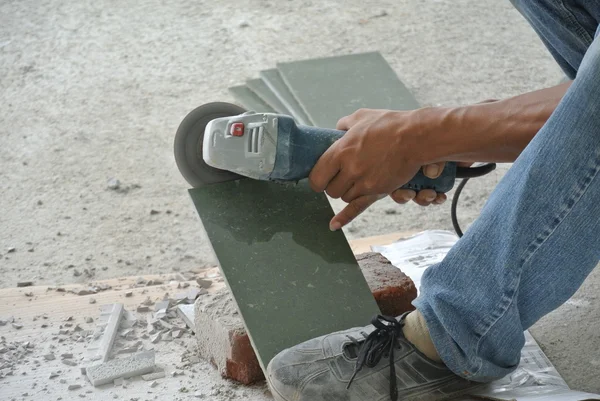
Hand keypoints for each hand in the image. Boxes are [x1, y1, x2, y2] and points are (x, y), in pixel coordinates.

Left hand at [308, 108, 446, 229]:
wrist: (416, 138)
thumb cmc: (389, 125)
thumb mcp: (362, 117)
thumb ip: (345, 124)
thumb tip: (338, 129)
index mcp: (341, 151)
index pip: (317, 176)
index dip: (318, 179)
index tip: (322, 177)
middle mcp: (349, 170)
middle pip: (331, 190)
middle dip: (334, 185)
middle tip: (342, 177)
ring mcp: (363, 183)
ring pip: (345, 198)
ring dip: (348, 192)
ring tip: (358, 179)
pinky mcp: (377, 191)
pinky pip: (356, 208)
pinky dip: (344, 218)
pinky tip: (333, 225)